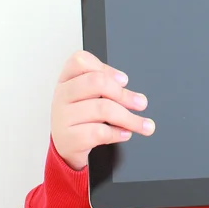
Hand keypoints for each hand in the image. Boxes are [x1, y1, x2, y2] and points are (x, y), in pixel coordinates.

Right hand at [51, 51, 155, 170]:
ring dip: (130, 118)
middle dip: (124, 94)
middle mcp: (63, 95)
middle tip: (141, 103)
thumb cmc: (81, 115)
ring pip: (102, 109)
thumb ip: (107, 86)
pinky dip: (118, 133)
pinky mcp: (69, 139)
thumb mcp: (90, 95)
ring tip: (145, 125)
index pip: (81, 61)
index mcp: (68, 78)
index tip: (124, 81)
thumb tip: (130, 90)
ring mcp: (63, 117)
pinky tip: (125, 133)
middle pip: (96, 83)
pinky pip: (99, 132)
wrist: (64, 146)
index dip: (106, 69)